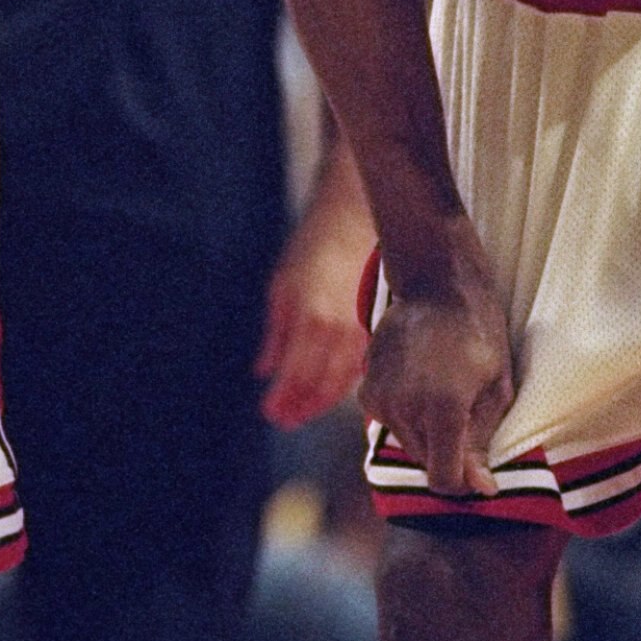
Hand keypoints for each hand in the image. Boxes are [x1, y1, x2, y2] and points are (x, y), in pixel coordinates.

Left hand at [258, 190, 375, 426]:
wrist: (354, 219)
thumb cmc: (313, 248)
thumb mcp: (281, 287)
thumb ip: (275, 335)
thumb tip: (264, 371)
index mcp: (311, 319)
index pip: (296, 377)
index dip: (283, 400)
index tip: (270, 414)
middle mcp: (339, 330)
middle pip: (320, 386)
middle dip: (300, 407)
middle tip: (284, 421)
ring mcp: (362, 329)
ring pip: (343, 380)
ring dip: (321, 401)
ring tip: (303, 411)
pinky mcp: (376, 325)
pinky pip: (361, 364)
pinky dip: (344, 382)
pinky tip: (330, 389)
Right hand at [360, 232, 512, 497]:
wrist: (435, 287)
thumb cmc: (479, 335)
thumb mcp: (496, 389)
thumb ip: (482, 443)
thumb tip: (480, 489)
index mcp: (444, 410)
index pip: (444, 480)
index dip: (464, 484)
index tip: (479, 474)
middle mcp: (405, 409)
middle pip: (426, 463)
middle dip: (448, 454)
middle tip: (467, 415)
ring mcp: (380, 399)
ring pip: (408, 444)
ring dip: (428, 434)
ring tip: (445, 392)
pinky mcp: (365, 391)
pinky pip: (390, 423)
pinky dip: (407, 416)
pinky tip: (422, 383)